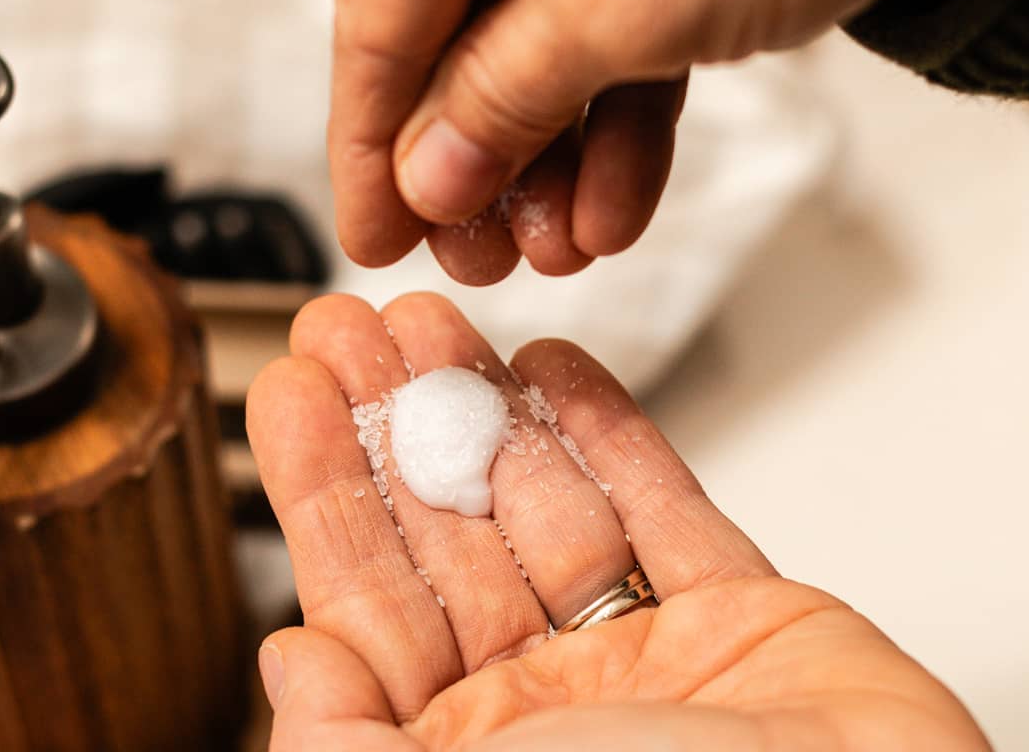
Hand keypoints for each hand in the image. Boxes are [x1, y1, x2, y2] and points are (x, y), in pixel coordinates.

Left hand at [246, 293, 986, 750]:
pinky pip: (663, 505)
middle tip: (351, 324)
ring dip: (486, 405)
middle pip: (448, 531)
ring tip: (432, 321)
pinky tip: (554, 367)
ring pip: (546, 501)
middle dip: (394, 419)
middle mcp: (545, 703)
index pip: (366, 594)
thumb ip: (344, 744)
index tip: (292, 390)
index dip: (323, 484)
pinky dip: (609, 430)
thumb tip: (291, 660)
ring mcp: (641, 655)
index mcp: (461, 750)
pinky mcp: (737, 618)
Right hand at [329, 0, 918, 284]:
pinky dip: (614, 143)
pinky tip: (614, 213)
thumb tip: (428, 176)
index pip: (380, 18)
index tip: (371, 237)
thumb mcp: (613, 6)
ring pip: (537, 71)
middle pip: (455, 52)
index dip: (368, 141)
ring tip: (557, 253)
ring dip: (546, 175)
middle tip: (472, 261)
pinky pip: (615, 66)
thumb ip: (501, 92)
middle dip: (470, 174)